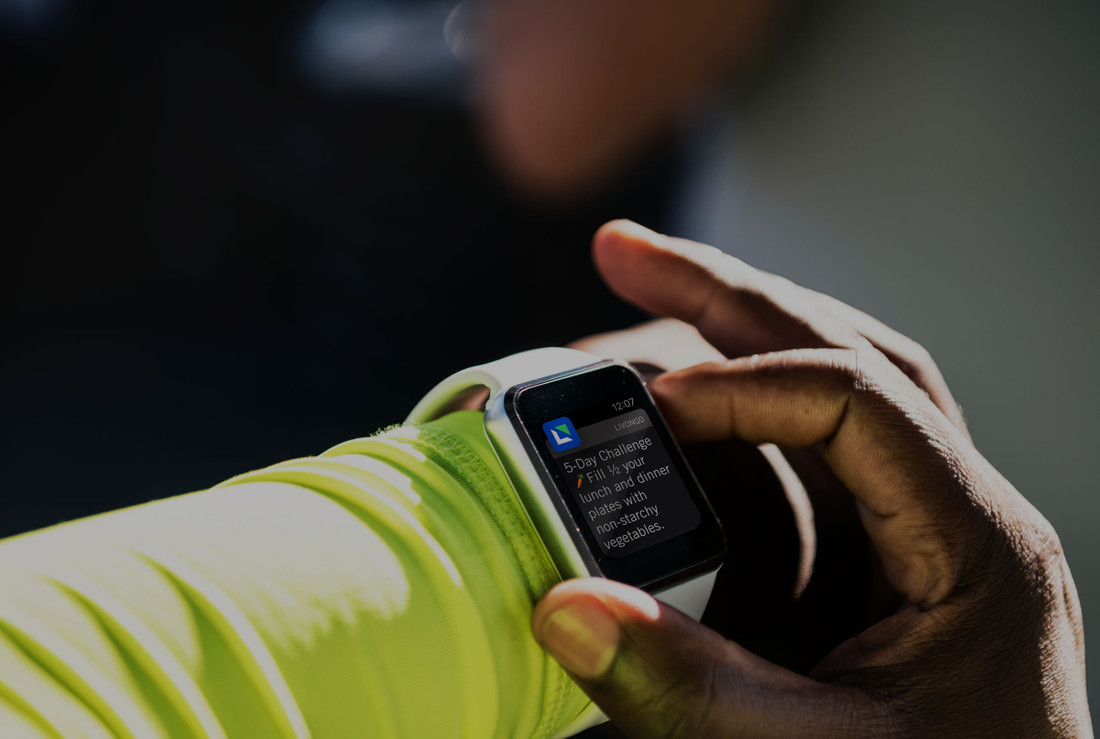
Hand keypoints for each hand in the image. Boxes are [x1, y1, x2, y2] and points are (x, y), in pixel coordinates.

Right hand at [533, 221, 1089, 735]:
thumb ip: (689, 691)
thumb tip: (561, 605)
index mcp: (974, 545)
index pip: (859, 401)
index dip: (745, 389)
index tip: (653, 409)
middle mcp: (957, 510)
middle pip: (849, 350)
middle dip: (727, 296)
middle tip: (621, 251)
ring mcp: (921, 524)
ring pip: (839, 376)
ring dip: (740, 323)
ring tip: (645, 282)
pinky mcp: (883, 553)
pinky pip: (819, 439)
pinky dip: (747, 394)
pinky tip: (691, 381)